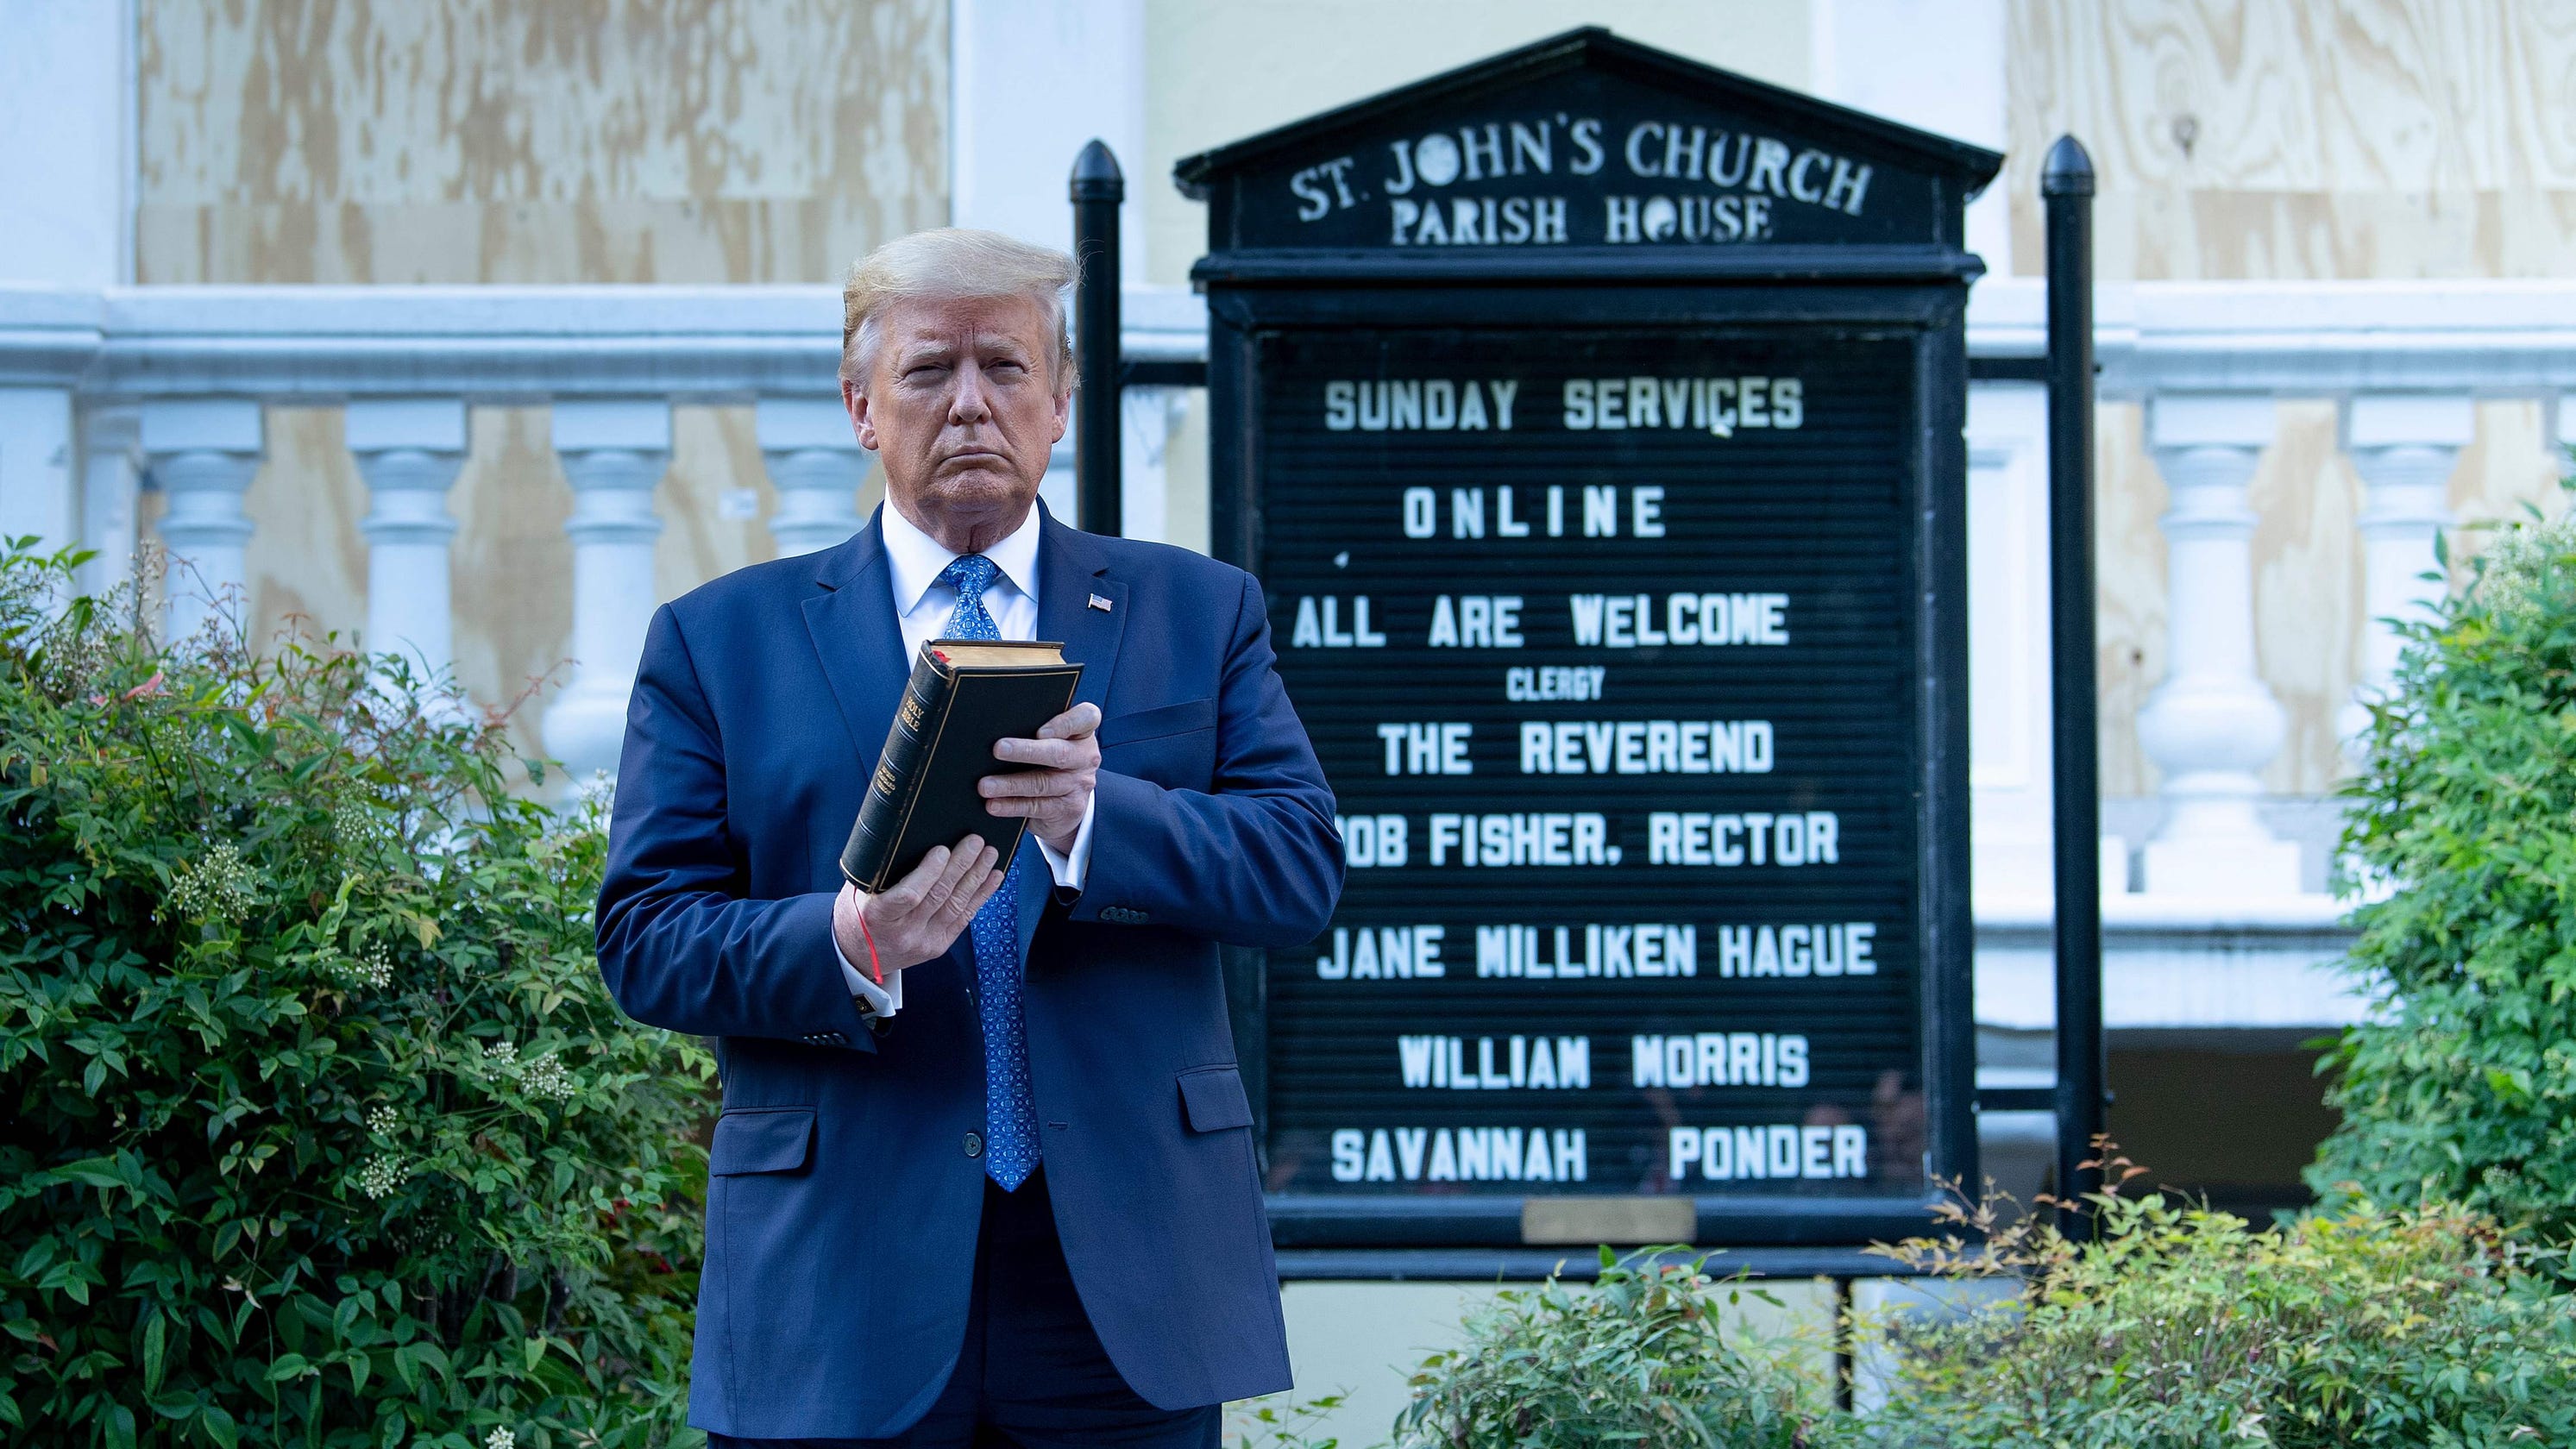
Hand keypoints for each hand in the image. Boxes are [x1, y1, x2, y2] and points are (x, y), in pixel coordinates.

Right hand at [832, 836, 1004, 979]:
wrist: (858, 956)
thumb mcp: (857, 892)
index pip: (908, 895)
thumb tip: (910, 838)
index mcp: (878, 916)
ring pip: (956, 905)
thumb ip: (879, 873)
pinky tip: (992, 878)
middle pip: (939, 896)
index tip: (942, 850)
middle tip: (976, 841)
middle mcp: (903, 932)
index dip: (929, 872)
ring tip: (989, 854)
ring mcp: (924, 942)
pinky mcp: (939, 946)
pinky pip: (964, 918)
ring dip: (976, 877)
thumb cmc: (857, 915)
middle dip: (961, 866)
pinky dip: (980, 896)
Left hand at [982, 701, 1100, 854]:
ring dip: (1011, 784)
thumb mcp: (1053, 742)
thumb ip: (1034, 731)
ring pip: (1042, 783)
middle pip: (1058, 752)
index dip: (1065, 723)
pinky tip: (994, 804)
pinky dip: (1012, 806)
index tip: (1040, 731)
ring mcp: (1078, 784)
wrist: (1068, 803)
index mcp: (1082, 733)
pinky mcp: (1067, 809)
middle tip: (998, 749)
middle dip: (1026, 751)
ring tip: (985, 785)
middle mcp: (1084, 757)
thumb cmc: (1051, 762)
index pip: (1087, 718)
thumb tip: (995, 728)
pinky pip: (1036, 807)